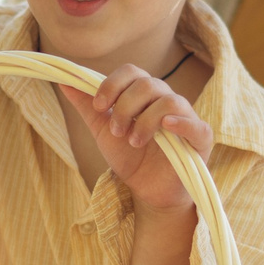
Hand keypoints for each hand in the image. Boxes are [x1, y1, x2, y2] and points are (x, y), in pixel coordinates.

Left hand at [58, 65, 211, 216]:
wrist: (148, 192)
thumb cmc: (131, 158)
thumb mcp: (103, 132)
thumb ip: (87, 107)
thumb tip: (63, 80)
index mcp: (144, 95)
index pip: (132, 72)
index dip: (113, 85)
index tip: (98, 106)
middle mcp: (166, 100)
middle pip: (148, 84)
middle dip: (125, 107)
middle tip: (116, 132)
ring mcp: (185, 118)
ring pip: (168, 101)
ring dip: (145, 121)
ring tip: (134, 142)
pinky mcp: (200, 138)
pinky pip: (195, 123)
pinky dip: (180, 122)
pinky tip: (165, 128)